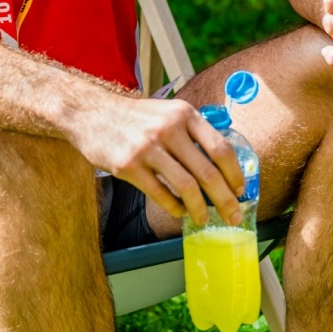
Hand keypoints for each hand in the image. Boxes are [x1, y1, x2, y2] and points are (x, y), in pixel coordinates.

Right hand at [76, 95, 245, 226]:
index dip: (235, 173)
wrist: (92, 114)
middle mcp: (168, 129)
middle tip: (233, 215)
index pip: (220, 148)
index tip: (240, 190)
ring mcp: (147, 148)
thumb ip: (193, 131)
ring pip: (186, 187)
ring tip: (203, 218)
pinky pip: (160, 194)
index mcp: (184, 115)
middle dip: (225, 199)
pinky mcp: (129, 166)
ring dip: (200, 208)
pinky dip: (174, 207)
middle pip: (207, 172)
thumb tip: (222, 164)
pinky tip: (179, 211)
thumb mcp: (168, 113)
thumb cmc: (136, 118)